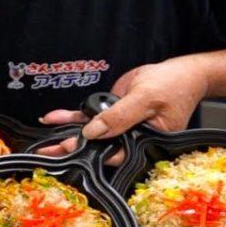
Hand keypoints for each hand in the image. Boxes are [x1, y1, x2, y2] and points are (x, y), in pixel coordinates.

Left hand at [37, 55, 208, 149]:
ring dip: (66, 131)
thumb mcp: (146, 99)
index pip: (114, 154)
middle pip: (98, 148)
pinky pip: (90, 117)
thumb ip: (120, 116)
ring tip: (44, 137)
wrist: (181, 72)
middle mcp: (130, 138)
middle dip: (71, 148)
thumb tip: (94, 132)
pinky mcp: (113, 112)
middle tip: (46, 151)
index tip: (68, 148)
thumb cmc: (174, 87)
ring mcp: (120, 126)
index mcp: (144, 143)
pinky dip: (72, 117)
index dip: (90, 152)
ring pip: (90, 133)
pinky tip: (54, 118)